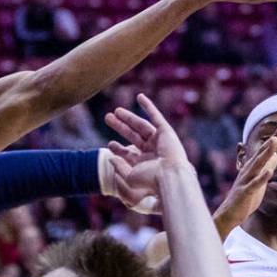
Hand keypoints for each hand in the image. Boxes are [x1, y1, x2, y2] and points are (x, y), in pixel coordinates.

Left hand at [104, 93, 191, 212]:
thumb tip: (110, 158)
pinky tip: (139, 97)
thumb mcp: (129, 177)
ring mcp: (160, 141)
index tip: (110, 144)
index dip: (119, 149)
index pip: (129, 154)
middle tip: (107, 118)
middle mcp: (153, 152)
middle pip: (133, 136)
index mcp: (145, 164)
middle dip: (120, 127)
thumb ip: (118, 167)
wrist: (169, 176)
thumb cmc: (150, 180)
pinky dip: (148, 106)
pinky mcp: (166, 132)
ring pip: (141, 125)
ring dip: (129, 117)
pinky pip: (156, 116)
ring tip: (116, 111)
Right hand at [213, 123, 276, 228]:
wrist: (230, 213)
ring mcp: (246, 180)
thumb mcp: (259, 178)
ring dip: (266, 152)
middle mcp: (249, 170)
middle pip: (262, 151)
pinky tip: (269, 172)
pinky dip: (261, 178)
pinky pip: (254, 184)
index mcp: (253, 166)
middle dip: (273, 139)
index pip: (266, 149)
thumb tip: (275, 155)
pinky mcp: (245, 192)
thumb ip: (266, 166)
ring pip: (257, 164)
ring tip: (275, 141)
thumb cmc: (246, 195)